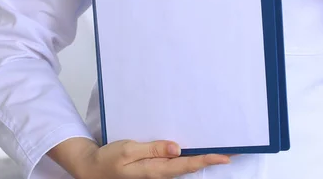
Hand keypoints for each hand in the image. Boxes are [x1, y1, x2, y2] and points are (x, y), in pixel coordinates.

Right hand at [48, 138, 230, 178]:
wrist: (91, 169)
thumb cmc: (108, 159)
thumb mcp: (128, 150)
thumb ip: (153, 149)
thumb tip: (177, 148)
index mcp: (154, 171)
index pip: (187, 165)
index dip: (207, 160)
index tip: (225, 156)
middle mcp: (159, 175)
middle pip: (190, 168)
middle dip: (209, 160)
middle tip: (230, 152)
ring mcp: (156, 175)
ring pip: (183, 167)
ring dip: (200, 159)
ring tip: (218, 150)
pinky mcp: (153, 171)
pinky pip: (174, 166)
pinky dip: (187, 159)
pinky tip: (194, 151)